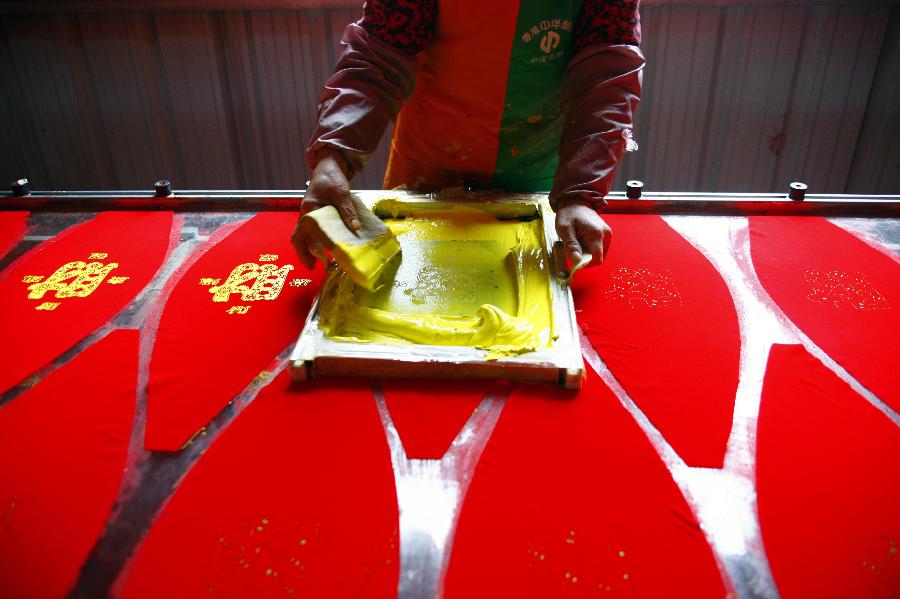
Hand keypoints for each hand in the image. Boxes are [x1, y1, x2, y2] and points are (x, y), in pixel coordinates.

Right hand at [291, 150, 357, 268]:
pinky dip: (316, 240)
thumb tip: (354, 229)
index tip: (319, 260)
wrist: (328, 167)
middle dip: (304, 253)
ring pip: (304, 235)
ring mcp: (309, 215)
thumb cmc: (332, 178)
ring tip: (320, 261)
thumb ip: (347, 211)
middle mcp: (305, 214)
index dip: (311, 248)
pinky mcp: (315, 214)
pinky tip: (326, 246)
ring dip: (310, 248)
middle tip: (314, 266)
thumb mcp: (342, 193)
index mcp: (309, 210)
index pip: (306, 233)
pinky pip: (311, 231)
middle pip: (299, 237)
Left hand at [554, 198, 611, 266]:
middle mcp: (606, 235)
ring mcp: (607, 234)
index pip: (597, 259)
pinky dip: (590, 248)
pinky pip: (599, 248)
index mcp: (596, 234)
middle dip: (585, 257)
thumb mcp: (564, 229)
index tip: (574, 258)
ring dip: (587, 253)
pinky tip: (582, 240)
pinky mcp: (606, 234)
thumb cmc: (569, 213)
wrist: (576, 201)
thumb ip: (571, 246)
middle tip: (574, 247)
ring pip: (598, 254)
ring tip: (578, 241)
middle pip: (598, 257)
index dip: (585, 263)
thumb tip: (577, 261)